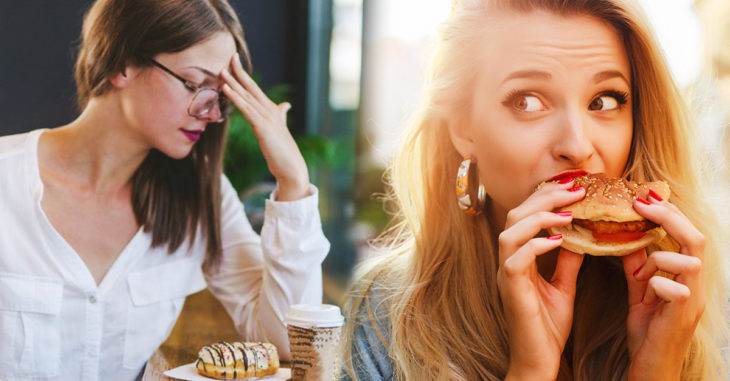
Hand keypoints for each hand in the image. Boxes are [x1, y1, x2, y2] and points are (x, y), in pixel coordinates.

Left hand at [221, 53, 309, 200]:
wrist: (291, 166)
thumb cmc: (283, 150)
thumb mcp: (280, 129)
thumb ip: (281, 114)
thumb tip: (286, 105)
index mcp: (272, 110)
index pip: (255, 89)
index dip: (244, 75)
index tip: (235, 61)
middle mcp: (270, 110)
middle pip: (251, 87)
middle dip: (240, 71)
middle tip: (230, 55)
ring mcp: (267, 118)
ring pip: (247, 97)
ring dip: (233, 83)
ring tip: (222, 71)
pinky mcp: (263, 127)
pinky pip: (246, 109)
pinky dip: (235, 98)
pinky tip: (226, 89)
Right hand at [498, 179, 585, 379]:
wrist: (538, 361)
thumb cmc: (547, 328)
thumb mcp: (563, 287)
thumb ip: (567, 261)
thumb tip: (580, 236)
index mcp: (519, 258)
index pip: (525, 216)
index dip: (546, 197)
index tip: (574, 186)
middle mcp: (508, 262)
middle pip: (516, 215)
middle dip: (544, 197)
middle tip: (575, 188)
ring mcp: (507, 275)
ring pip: (510, 231)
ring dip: (539, 216)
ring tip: (568, 211)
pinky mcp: (511, 290)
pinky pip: (515, 259)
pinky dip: (536, 244)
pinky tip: (559, 239)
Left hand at [622, 193, 704, 380]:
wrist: (652, 371)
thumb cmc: (648, 333)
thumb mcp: (641, 293)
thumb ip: (639, 267)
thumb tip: (628, 240)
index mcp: (687, 277)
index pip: (688, 234)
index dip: (670, 212)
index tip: (644, 195)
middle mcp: (696, 286)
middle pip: (696, 239)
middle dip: (669, 216)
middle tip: (640, 203)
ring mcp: (693, 301)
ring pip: (689, 261)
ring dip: (658, 257)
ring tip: (638, 274)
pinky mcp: (683, 317)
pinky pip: (676, 289)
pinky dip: (656, 282)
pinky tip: (643, 290)